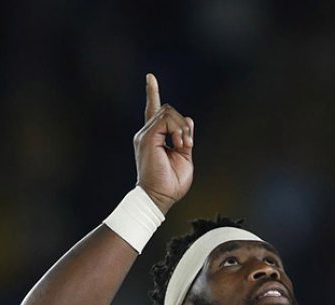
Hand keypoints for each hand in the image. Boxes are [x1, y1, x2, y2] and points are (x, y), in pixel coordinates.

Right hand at [134, 73, 194, 213]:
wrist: (159, 197)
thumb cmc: (171, 183)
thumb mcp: (184, 157)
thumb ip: (185, 137)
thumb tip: (189, 120)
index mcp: (154, 138)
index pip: (153, 111)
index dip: (152, 93)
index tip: (150, 77)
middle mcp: (147, 134)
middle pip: (168, 110)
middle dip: (183, 125)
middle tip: (187, 145)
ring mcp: (145, 135)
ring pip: (168, 112)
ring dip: (182, 128)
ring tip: (183, 146)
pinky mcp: (147, 137)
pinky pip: (165, 118)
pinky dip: (177, 129)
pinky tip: (179, 144)